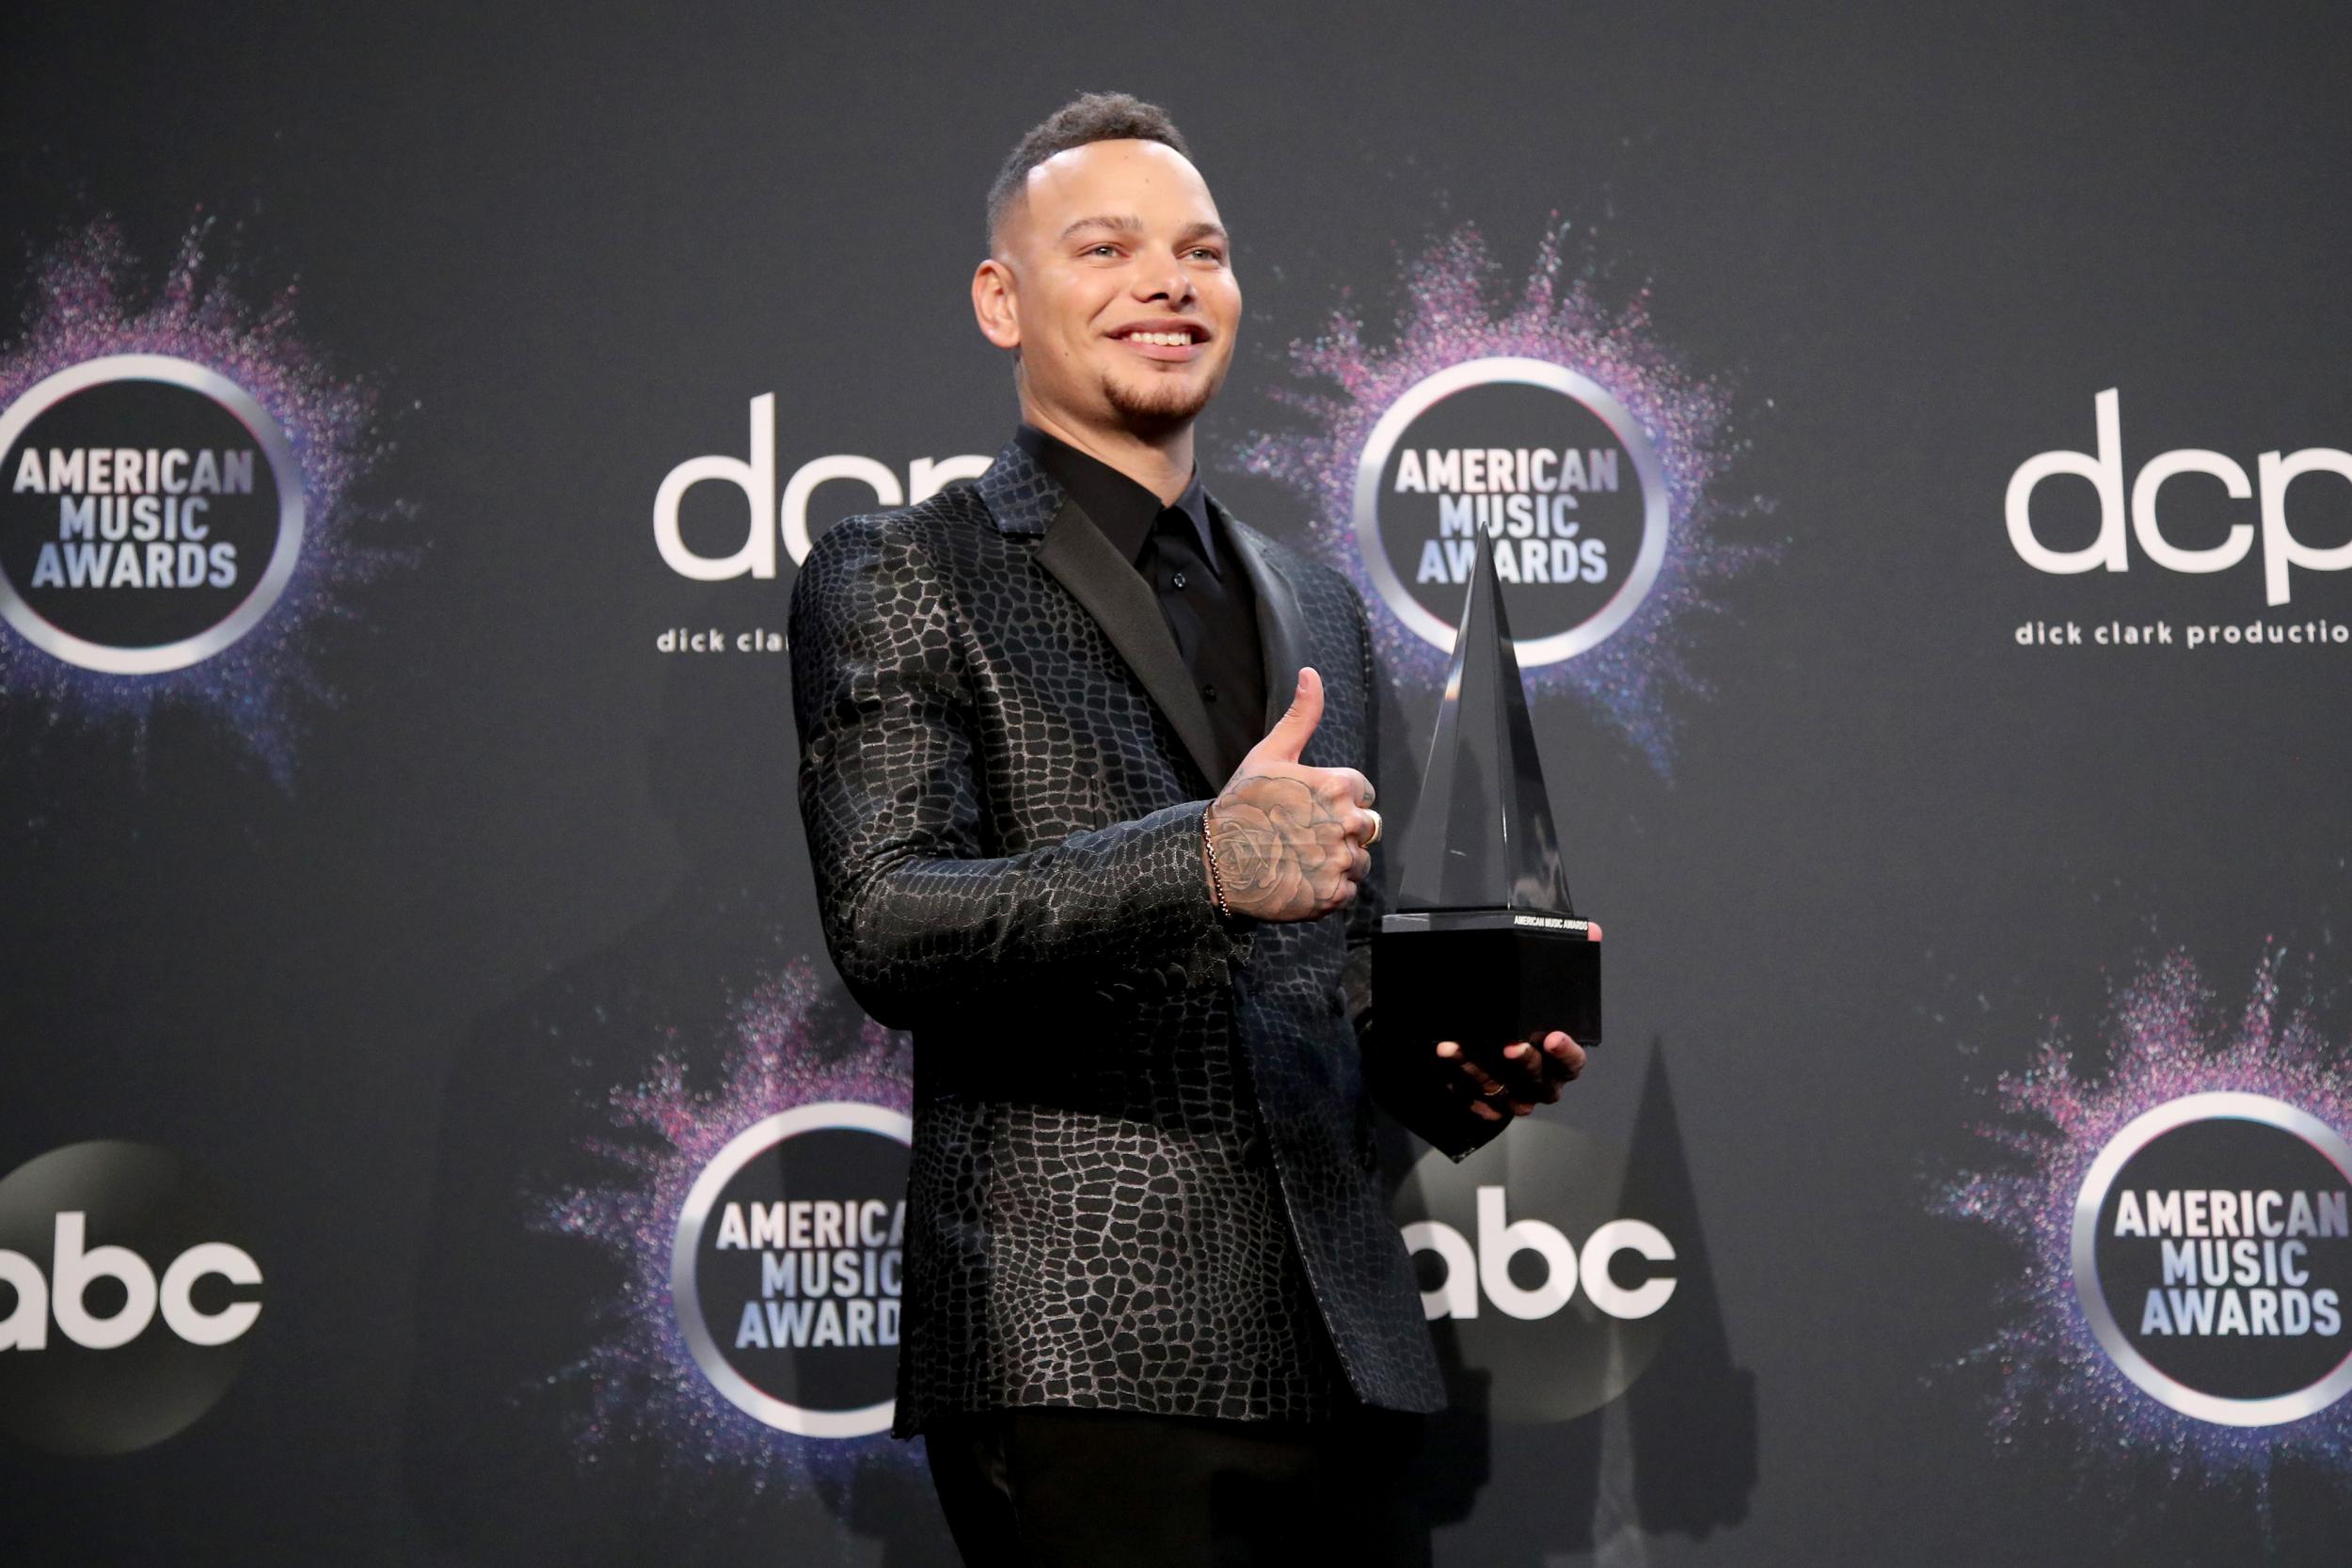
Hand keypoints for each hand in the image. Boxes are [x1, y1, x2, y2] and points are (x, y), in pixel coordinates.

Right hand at [1203, 667, 1380, 921]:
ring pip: (1359, 858)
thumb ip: (1300, 716)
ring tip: (1299, 855)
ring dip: (1338, 858)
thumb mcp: (1269, 754)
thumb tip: (1310, 673)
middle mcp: (1345, 823)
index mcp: (1336, 786)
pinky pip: (1348, 888)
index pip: (1360, 790)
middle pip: (1365, 825)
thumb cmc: (1241, 805)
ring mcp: (1340, 861)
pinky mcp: (1333, 894)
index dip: (1335, 796)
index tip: (1306, 805)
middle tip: (1300, 832)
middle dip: (1340, 827)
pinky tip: (1300, 876)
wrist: (1216, 862)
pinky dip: (1329, 886)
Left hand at [1435, 1031, 1585, 1120]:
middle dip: (1524, 1061)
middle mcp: (1543, 1088)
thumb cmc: (1523, 1038)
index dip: (1565, 1052)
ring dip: (1477, 1066)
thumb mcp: (1532, 1028)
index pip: (1572, 1062)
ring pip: (1499, 1087)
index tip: (1553, 1038)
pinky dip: (1458, 1070)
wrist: (1498, 1071)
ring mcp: (1516, 1102)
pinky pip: (1472, 1092)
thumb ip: (1531, 1019)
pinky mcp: (1490, 1109)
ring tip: (1459, 1047)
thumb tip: (1514, 990)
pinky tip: (1447, 1052)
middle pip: (1537, 1079)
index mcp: (1561, 1067)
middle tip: (1511, 1046)